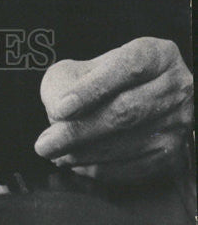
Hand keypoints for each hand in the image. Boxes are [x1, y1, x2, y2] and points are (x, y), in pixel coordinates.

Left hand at [35, 37, 192, 185]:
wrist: (141, 95)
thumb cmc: (108, 77)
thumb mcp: (88, 65)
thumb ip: (69, 80)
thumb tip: (58, 110)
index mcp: (155, 55)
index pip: (125, 68)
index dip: (91, 89)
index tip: (60, 108)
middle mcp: (175, 87)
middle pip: (126, 111)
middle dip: (79, 130)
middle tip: (46, 143)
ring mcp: (178, 122)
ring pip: (130, 142)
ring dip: (86, 153)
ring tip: (56, 154)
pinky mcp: (174, 152)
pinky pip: (136, 167)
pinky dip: (103, 169)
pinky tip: (77, 164)